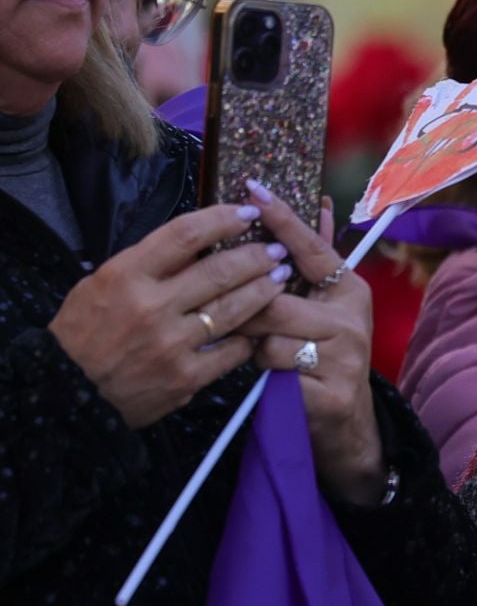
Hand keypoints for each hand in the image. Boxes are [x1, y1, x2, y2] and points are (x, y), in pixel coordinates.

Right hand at [48, 204, 292, 428]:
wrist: (67, 392)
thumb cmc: (84, 332)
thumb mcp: (103, 285)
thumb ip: (149, 265)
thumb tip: (199, 244)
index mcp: (126, 275)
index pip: (184, 235)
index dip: (222, 219)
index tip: (247, 213)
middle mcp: (152, 306)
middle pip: (219, 271)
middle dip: (256, 257)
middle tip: (276, 250)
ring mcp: (172, 343)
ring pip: (234, 309)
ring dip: (264, 290)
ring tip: (280, 277)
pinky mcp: (187, 377)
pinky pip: (232, 350)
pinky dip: (250, 336)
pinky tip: (262, 325)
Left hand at [230, 184, 384, 504]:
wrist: (345, 425)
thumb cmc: (321, 357)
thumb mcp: (322, 308)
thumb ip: (314, 261)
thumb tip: (321, 202)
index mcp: (349, 291)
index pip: (310, 248)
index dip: (282, 218)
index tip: (253, 188)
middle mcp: (353, 319)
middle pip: (275, 300)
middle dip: (247, 311)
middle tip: (235, 317)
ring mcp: (345, 356)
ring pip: (270, 339)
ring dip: (256, 349)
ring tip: (268, 357)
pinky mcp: (329, 391)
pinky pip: (274, 373)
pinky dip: (266, 378)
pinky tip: (278, 383)